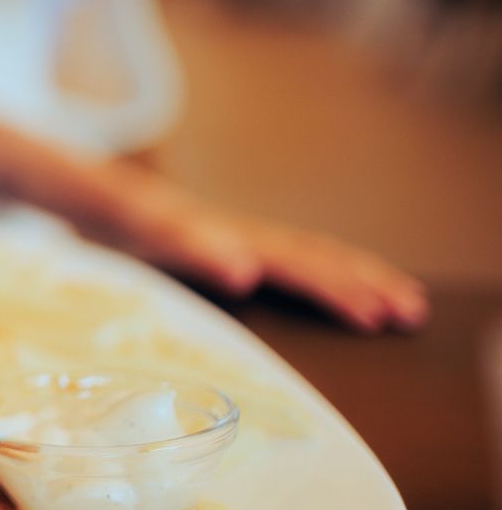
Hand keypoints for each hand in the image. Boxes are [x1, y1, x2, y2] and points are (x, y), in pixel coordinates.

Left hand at [132, 197, 428, 332]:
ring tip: (407, 304)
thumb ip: (193, 248)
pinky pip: (299, 255)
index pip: (297, 264)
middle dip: (365, 285)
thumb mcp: (149, 234)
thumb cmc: (121, 219)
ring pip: (315, 254)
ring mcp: (244, 237)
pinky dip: (335, 270)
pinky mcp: (236, 244)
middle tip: (411, 313)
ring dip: (361, 278)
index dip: (335, 289)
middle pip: (317, 257)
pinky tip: (352, 288)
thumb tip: (247, 271)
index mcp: (231, 236)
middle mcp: (246, 234)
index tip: (372, 315)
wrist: (97, 194)